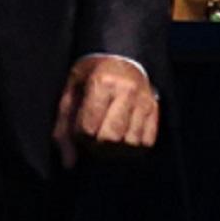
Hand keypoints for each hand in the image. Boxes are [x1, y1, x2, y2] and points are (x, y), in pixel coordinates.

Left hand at [52, 55, 158, 169]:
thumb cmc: (90, 76)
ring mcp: (143, 100)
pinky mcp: (155, 108)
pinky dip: (133, 147)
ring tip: (107, 138)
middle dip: (97, 146)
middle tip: (93, 138)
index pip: (88, 128)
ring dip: (116, 149)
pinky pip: (147, 142)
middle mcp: (126, 91)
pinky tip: (123, 138)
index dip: (79, 136)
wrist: (119, 56)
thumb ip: (64, 127)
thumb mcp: (71, 92)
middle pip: (110, 138)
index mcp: (101, 82)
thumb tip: (68, 164)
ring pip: (130, 143)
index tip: (79, 130)